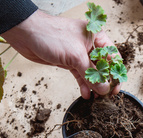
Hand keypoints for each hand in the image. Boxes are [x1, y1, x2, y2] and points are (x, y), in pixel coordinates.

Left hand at [1, 10, 121, 98]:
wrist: (26, 34)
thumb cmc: (51, 35)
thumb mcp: (76, 56)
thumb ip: (92, 74)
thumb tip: (104, 89)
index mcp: (96, 36)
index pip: (113, 56)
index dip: (116, 73)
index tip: (115, 88)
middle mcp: (89, 44)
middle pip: (103, 66)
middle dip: (105, 81)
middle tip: (106, 95)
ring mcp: (78, 53)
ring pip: (91, 72)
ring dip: (94, 85)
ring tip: (96, 98)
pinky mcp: (68, 61)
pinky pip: (80, 75)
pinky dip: (83, 85)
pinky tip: (86, 94)